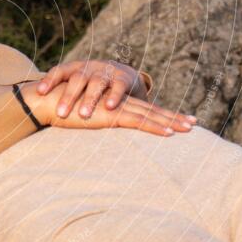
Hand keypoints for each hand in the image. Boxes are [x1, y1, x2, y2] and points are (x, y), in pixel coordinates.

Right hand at [20, 81, 195, 135]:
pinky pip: (138, 121)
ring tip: (189, 128)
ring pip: (149, 115)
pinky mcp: (110, 114)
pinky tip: (169, 133)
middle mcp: (118, 103)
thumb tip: (93, 140)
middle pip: (151, 110)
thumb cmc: (60, 111)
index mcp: (113, 105)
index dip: (161, 115)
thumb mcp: (80, 120)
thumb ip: (91, 123)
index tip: (178, 121)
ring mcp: (116, 108)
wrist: (47, 101)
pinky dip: (155, 127)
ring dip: (171, 122)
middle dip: (174, 117)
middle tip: (195, 123)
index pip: (142, 110)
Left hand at [36, 60, 157, 117]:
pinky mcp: (124, 77)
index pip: (59, 71)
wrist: (124, 76)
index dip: (49, 80)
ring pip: (97, 83)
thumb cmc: (91, 87)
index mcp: (74, 69)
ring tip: (83, 115)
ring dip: (90, 98)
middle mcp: (89, 67)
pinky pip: (118, 86)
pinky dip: (115, 96)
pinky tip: (110, 107)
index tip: (40, 93)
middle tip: (60, 114)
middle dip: (68, 96)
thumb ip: (57, 95)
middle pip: (77, 79)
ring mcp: (106, 71)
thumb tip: (29, 107)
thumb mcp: (76, 86)